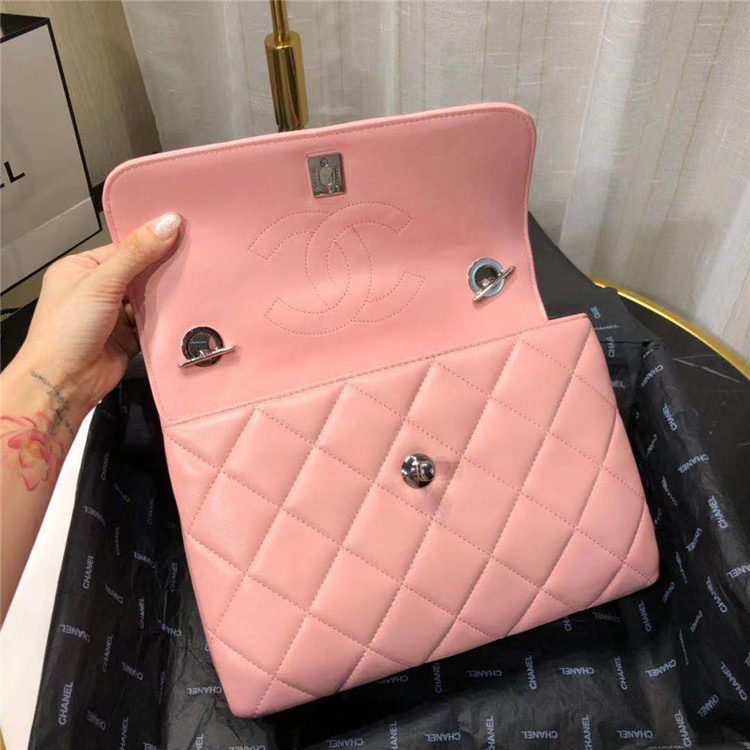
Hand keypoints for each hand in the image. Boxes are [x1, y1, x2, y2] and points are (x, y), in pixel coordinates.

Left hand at [10, 212, 180, 411]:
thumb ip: (136, 253)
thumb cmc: (65, 332)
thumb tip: (167, 223)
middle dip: (161, 270)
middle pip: (139, 272)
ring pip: (148, 298)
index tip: (180, 233)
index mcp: (80, 269)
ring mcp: (112, 315)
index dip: (150, 241)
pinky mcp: (128, 338)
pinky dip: (165, 320)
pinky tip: (181, 311)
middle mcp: (96, 290)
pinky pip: (153, 323)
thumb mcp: (101, 282)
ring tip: (191, 284)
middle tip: (193, 259)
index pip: (123, 248)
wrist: (63, 383)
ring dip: (164, 296)